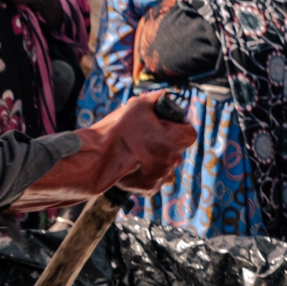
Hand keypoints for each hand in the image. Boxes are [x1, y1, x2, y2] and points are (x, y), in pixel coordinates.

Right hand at [6, 93, 194, 210]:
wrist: (98, 158)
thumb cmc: (120, 130)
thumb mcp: (138, 104)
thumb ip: (155, 99)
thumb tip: (162, 97)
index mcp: (178, 139)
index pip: (188, 130)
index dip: (178, 125)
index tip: (165, 123)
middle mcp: (175, 160)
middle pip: (176, 148)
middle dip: (165, 141)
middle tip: (146, 134)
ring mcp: (163, 176)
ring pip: (166, 164)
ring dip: (156, 157)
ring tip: (137, 150)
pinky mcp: (150, 188)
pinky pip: (154, 178)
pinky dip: (146, 171)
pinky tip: (132, 163)